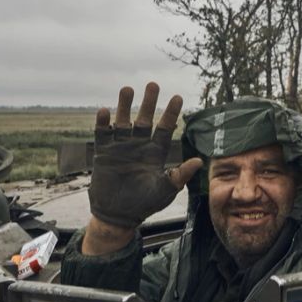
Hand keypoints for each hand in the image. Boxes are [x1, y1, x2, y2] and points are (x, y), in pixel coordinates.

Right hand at [82, 82, 202, 254]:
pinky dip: (103, 123)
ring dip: (124, 106)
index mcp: (155, 152)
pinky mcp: (104, 153)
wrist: (118, 216)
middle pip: (145, 118)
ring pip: (123, 121)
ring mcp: (121, 147)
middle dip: (149, 102)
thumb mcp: (165, 190)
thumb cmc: (144, 204)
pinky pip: (103, 134)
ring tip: (127, 89)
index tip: (178, 97)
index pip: (165, 127)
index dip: (171, 112)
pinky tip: (105, 110)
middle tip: (153, 84)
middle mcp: (139, 145)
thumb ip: (180, 175)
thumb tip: (199, 161)